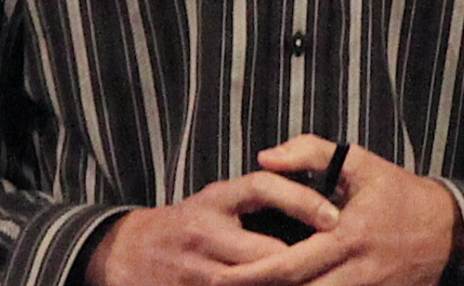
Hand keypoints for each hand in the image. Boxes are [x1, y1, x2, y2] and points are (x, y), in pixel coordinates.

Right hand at [84, 172, 340, 285]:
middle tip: (335, 263)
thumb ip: (256, 196)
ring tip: (317, 282)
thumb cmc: (190, 222)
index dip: (300, 199)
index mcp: (217, 198)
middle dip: (301, 263)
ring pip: (252, 283)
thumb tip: (314, 192)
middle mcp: (206, 230)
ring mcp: (196, 269)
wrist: (128, 254)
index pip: (263, 187)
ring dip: (284, 285)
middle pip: (265, 251)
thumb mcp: (218, 199)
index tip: (334, 216)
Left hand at [230, 135, 458, 285]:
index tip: (223, 273)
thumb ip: (310, 152)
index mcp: (347, 236)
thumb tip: (265, 158)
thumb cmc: (398, 192)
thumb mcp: (359, 162)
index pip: (290, 264)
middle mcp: (353, 274)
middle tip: (220, 285)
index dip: (254, 273)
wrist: (449, 232)